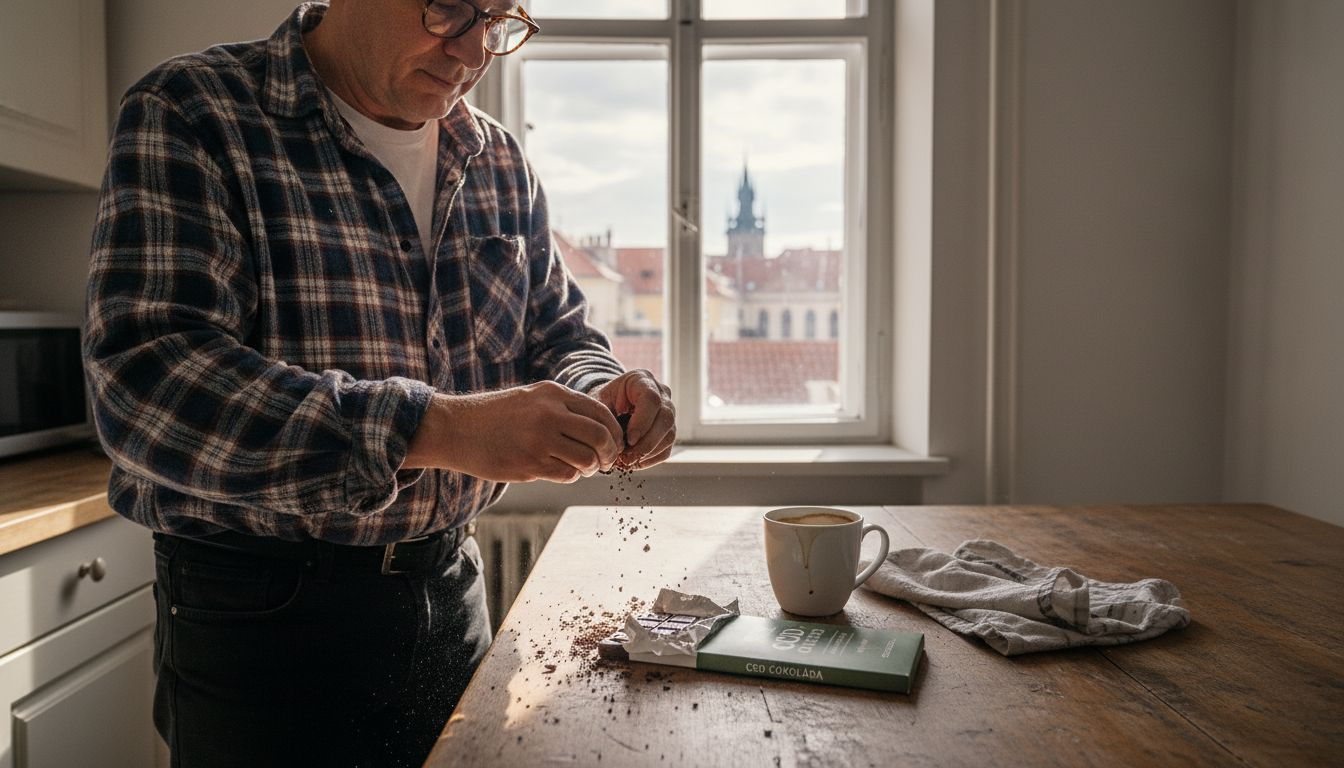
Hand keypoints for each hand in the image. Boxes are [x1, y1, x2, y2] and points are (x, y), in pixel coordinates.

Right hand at [404, 381, 623, 482]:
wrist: (457, 429)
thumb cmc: (497, 416)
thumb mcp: (532, 398)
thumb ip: (563, 408)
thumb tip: (600, 428)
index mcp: (553, 394)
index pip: (602, 413)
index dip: (614, 432)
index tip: (613, 443)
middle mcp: (550, 414)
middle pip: (601, 436)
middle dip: (609, 453)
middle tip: (605, 461)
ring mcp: (540, 440)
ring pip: (587, 459)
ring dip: (590, 468)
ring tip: (582, 468)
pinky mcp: (530, 463)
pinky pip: (567, 475)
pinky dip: (572, 476)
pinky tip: (562, 471)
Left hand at [589, 369, 675, 469]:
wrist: (609, 405)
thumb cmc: (602, 402)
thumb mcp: (597, 403)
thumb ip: (603, 417)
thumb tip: (611, 442)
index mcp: (642, 380)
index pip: (651, 399)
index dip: (642, 422)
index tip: (629, 439)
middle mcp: (661, 394)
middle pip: (665, 418)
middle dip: (646, 442)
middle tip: (627, 457)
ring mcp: (668, 412)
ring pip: (669, 435)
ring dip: (648, 452)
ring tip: (627, 461)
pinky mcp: (668, 430)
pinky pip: (666, 448)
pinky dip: (650, 459)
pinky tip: (634, 462)